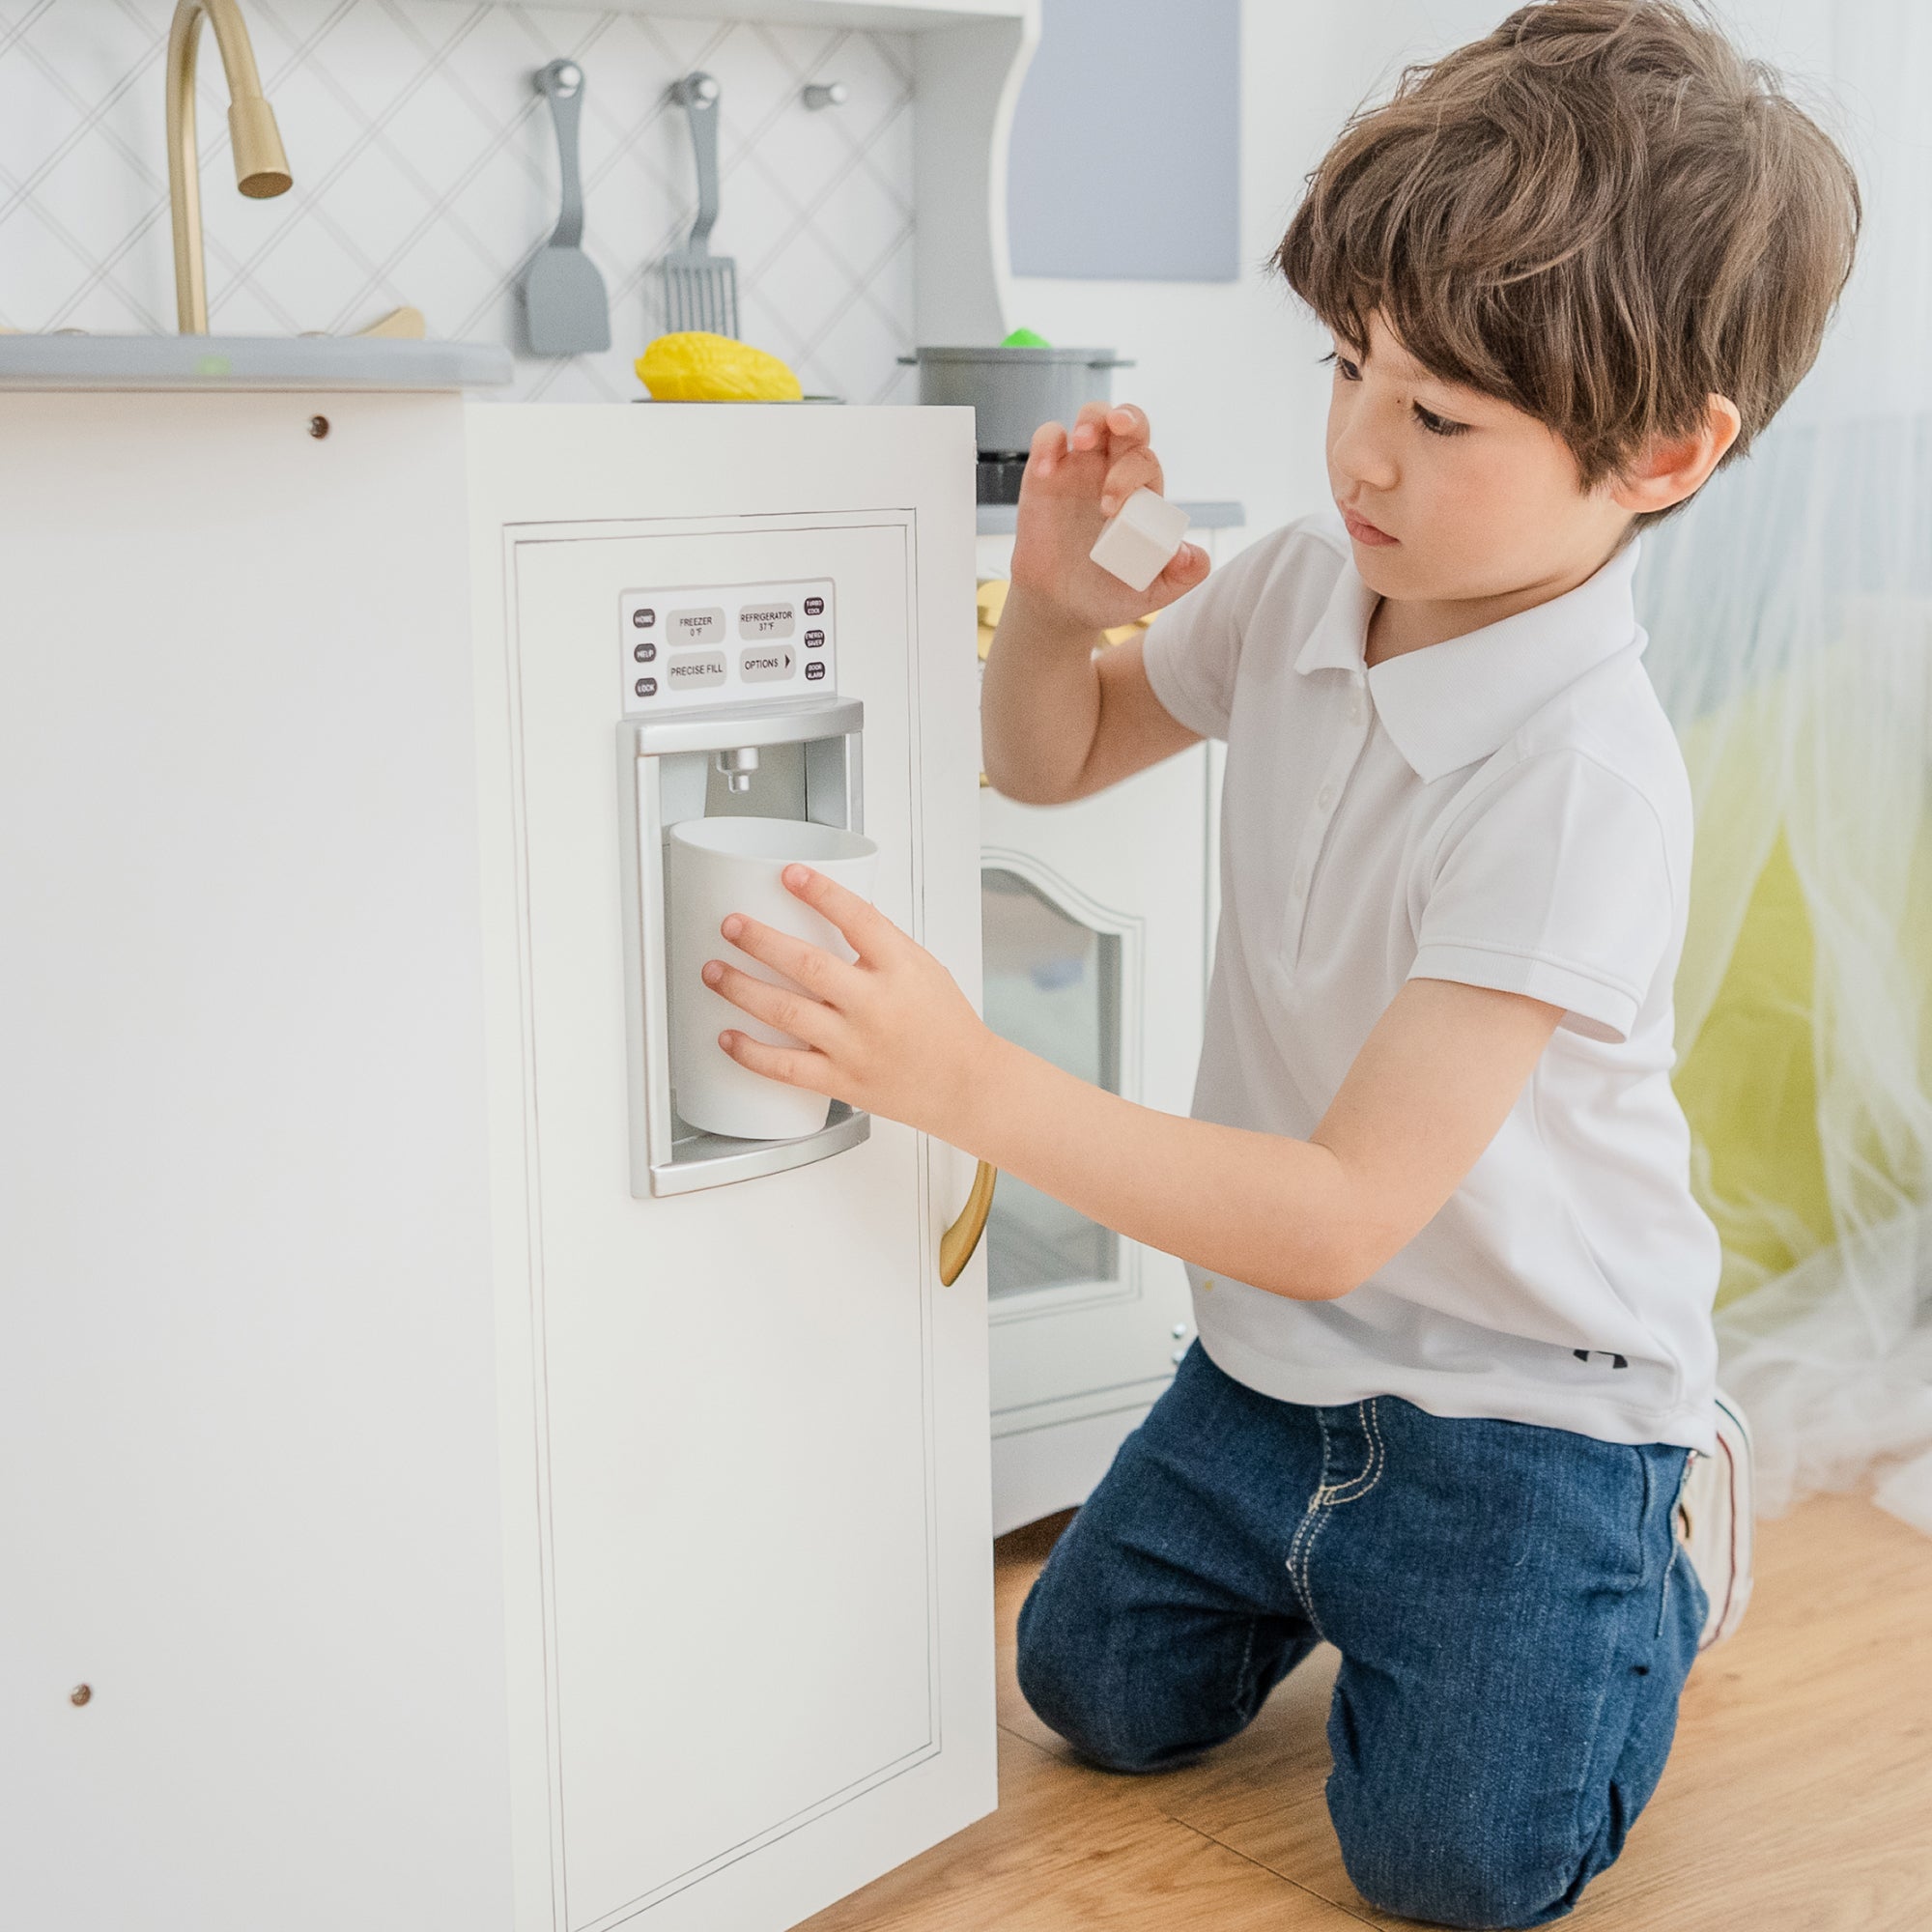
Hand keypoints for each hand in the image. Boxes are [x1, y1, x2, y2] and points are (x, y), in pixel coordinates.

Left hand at [702, 866, 998, 1145]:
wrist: (967, 1086)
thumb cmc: (948, 1027)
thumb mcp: (924, 969)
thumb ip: (880, 944)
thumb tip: (831, 913)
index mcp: (902, 969)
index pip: (858, 918)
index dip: (821, 892)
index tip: (789, 874)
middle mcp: (876, 1006)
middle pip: (808, 965)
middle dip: (760, 941)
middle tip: (731, 925)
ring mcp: (855, 1045)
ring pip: (786, 1013)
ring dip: (742, 989)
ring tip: (714, 971)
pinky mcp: (842, 1081)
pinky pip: (786, 1067)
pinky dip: (751, 1053)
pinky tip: (727, 1036)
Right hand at [1008, 402, 1209, 632]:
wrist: (1062, 607)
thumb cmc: (1109, 595)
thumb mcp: (1150, 593)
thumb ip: (1180, 577)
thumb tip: (1194, 557)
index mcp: (1143, 495)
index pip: (1145, 464)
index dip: (1132, 474)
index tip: (1111, 510)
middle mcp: (1114, 472)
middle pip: (1128, 427)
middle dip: (1127, 417)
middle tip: (1119, 425)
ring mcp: (1080, 469)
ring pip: (1092, 418)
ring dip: (1091, 418)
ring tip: (1082, 440)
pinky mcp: (1046, 473)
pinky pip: (1049, 438)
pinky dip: (1047, 443)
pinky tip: (1045, 469)